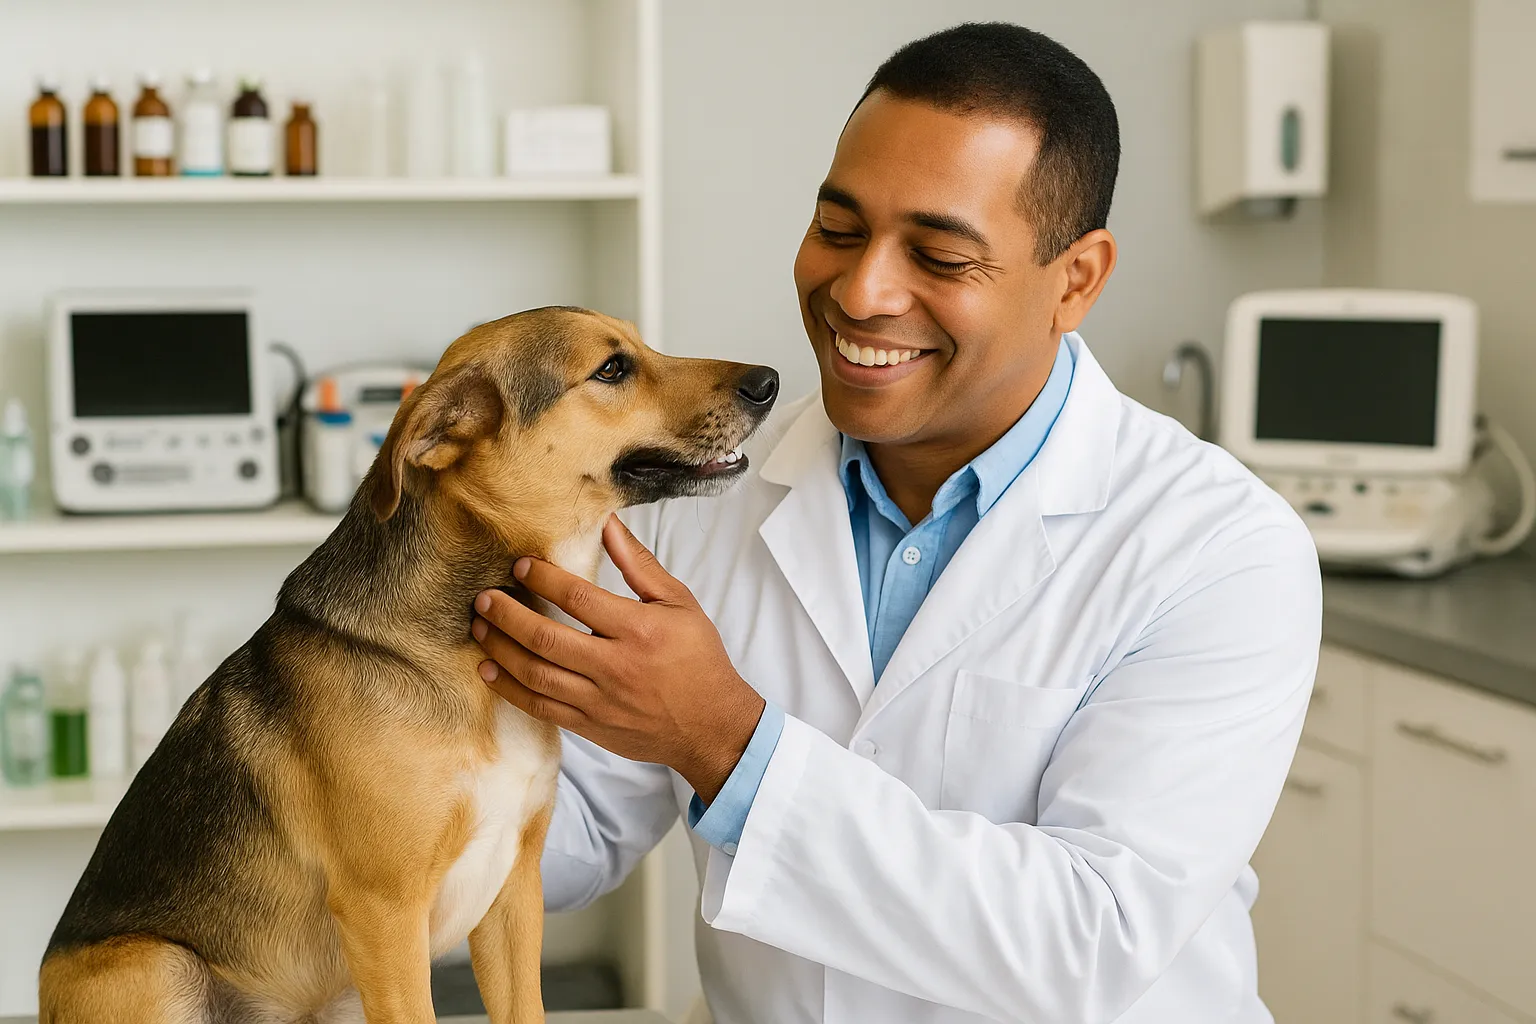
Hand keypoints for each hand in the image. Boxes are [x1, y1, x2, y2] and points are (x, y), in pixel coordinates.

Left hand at [471, 515, 766, 802]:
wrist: (711, 725)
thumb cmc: (697, 659)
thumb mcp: (679, 603)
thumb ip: (639, 565)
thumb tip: (608, 524)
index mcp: (638, 630)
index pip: (578, 598)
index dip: (543, 578)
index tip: (520, 565)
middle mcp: (614, 666)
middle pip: (545, 637)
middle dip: (506, 615)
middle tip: (483, 598)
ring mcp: (598, 700)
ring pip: (536, 674)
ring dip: (501, 649)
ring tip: (479, 628)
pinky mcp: (589, 725)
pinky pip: (540, 707)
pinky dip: (510, 689)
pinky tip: (489, 670)